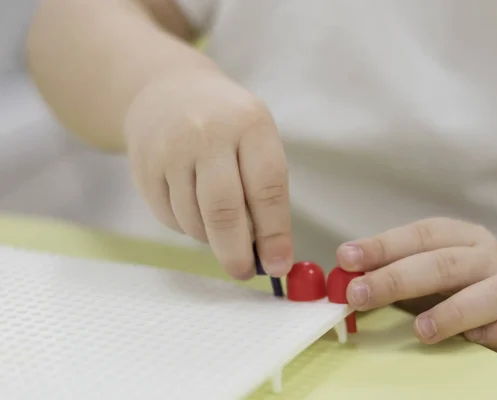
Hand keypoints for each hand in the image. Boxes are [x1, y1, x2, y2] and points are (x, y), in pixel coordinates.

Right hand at [124, 71, 292, 278]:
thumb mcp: (256, 138)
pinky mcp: (143, 167)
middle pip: (223, 210)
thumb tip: (268, 254)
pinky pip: (169, 217)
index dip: (275, 233)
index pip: (267, 188)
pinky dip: (187, 225)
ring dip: (211, 237)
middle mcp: (208, 134)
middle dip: (236, 252)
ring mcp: (170, 149)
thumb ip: (265, 190)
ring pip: (194, 220)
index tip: (279, 265)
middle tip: (243, 272)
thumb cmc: (226, 125)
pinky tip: (192, 204)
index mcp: (250, 124)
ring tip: (219, 222)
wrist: (167, 91)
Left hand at [336, 217, 496, 357]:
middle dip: (398, 278)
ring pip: (494, 292)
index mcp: (460, 237)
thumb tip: (338, 284)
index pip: (420, 235)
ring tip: (420, 330)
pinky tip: (474, 339)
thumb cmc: (453, 290)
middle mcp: (488, 257)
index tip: (346, 258)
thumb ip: (384, 275)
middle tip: (360, 295)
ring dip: (453, 310)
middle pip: (446, 262)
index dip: (382, 246)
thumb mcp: (419, 275)